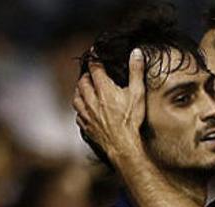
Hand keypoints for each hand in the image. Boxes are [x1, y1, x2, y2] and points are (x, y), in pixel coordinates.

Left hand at [73, 48, 145, 164]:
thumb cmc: (131, 121)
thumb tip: (136, 53)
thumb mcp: (138, 94)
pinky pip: (78, 114)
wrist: (123, 145)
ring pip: (76, 97)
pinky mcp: (86, 126)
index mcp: (103, 89)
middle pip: (82, 82)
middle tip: (91, 74)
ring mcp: (86, 114)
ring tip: (85, 89)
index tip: (95, 54)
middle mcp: (91, 100)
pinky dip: (80, 108)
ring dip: (79, 91)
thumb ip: (136, 72)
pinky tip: (84, 109)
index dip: (95, 59)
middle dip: (86, 75)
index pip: (94, 69)